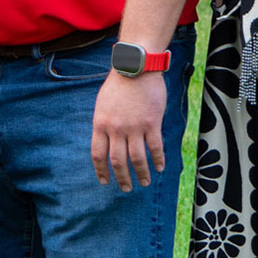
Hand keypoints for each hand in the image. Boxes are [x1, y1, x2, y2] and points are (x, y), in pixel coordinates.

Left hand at [91, 70, 166, 191]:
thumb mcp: (102, 105)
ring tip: (144, 182)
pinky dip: (158, 160)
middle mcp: (116, 129)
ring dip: (141, 174)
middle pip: (118, 161)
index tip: (104, 181)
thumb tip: (106, 143)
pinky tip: (159, 168)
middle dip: (122, 178)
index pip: (98, 154)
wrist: (135, 70)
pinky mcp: (152, 124)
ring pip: (137, 159)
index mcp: (100, 124)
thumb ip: (103, 125)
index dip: (101, 170)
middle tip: (126, 188)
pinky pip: (155, 148)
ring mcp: (134, 127)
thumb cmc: (118, 86)